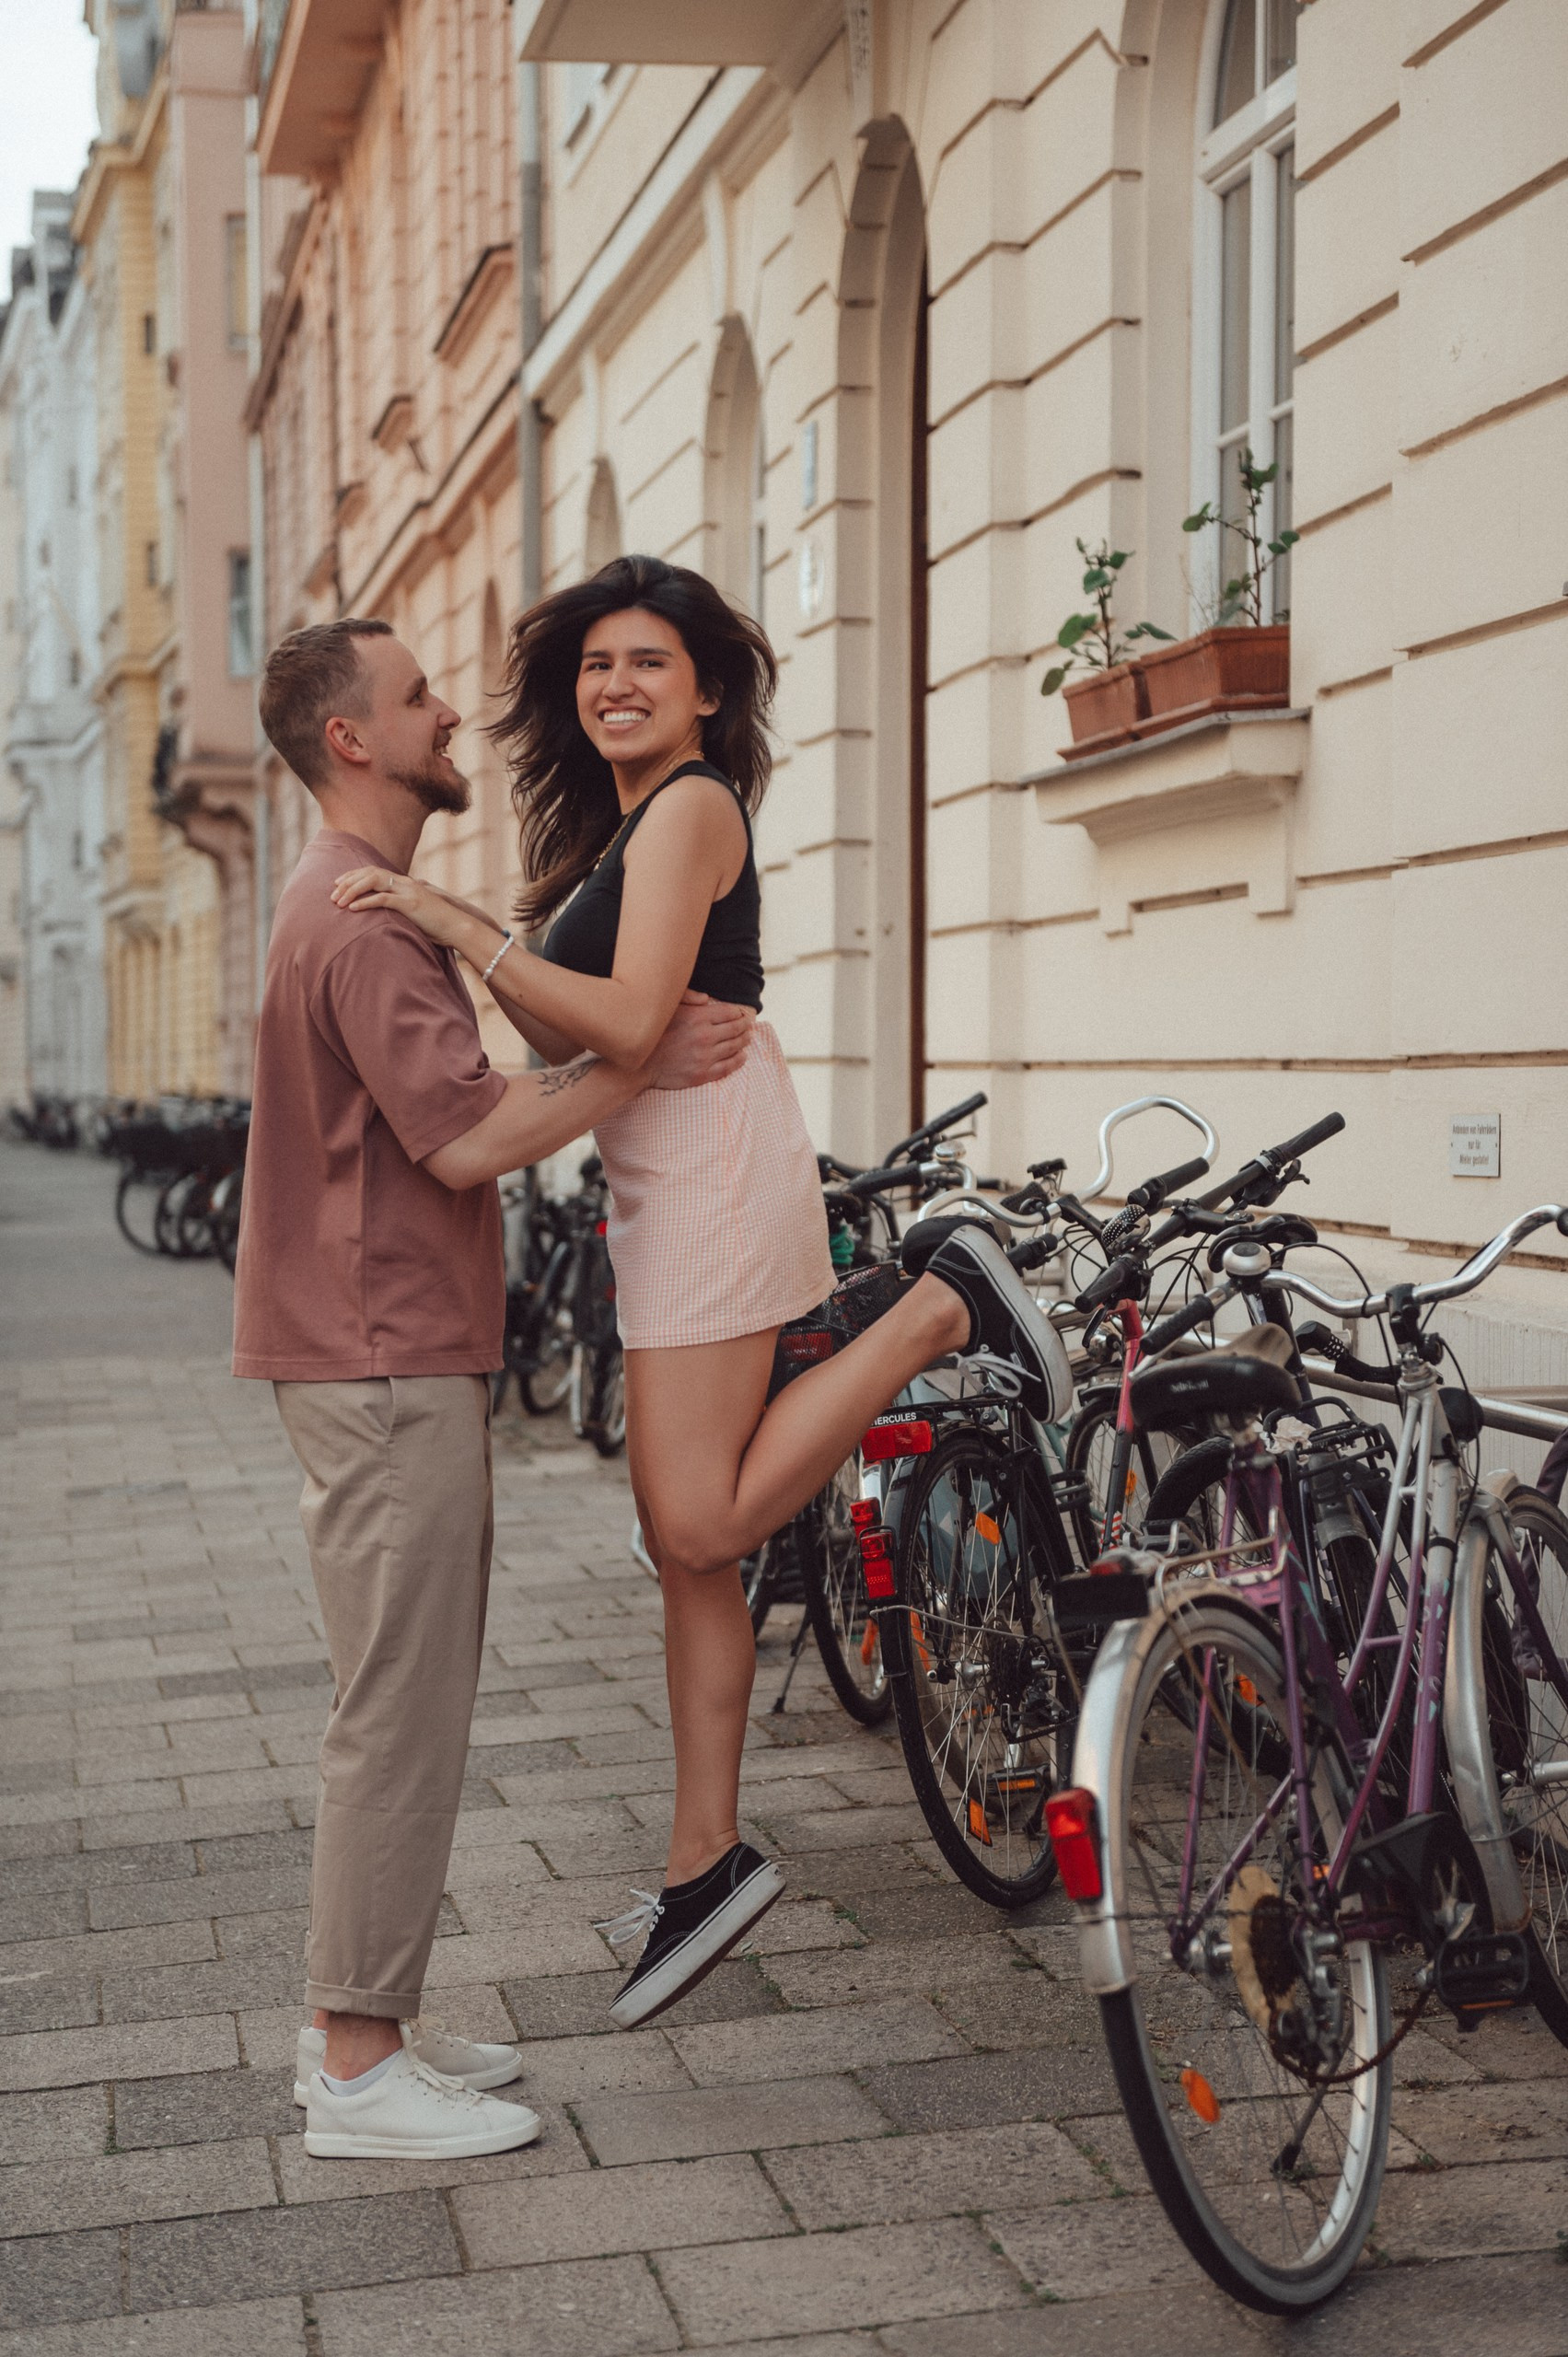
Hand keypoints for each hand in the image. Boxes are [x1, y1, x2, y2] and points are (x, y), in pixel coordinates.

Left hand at [330, 866, 479, 951]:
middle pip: (369, 873)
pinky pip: (383, 899)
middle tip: (332, 895)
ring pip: (373, 881)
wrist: (458, 926)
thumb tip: (385, 913)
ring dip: (352, 890)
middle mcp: (405, 882)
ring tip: (338, 902)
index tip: (337, 884)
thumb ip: (401, 907)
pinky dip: (365, 903)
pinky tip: (352, 909)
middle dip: (347, 882)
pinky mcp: (410, 904)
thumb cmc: (438, 924)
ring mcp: (408, 891)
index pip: (373, 871)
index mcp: (405, 883)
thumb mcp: (416, 912)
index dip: (353, 876)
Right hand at [643, 991, 754, 1090]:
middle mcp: (705, 1036)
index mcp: (697, 1018)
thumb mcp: (667, 1008)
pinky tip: (742, 1056)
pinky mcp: (703, 1074)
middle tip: (749, 1025)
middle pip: (736, 1029)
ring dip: (745, 1041)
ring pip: (735, 1047)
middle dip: (745, 1026)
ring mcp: (705, 1057)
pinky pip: (728, 1067)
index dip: (739, 1012)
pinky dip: (739, 1060)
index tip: (742, 1013)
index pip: (729, 1012)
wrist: (639, 1065)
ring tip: (748, 1038)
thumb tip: (707, 998)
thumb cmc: (653, 1033)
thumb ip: (687, 997)